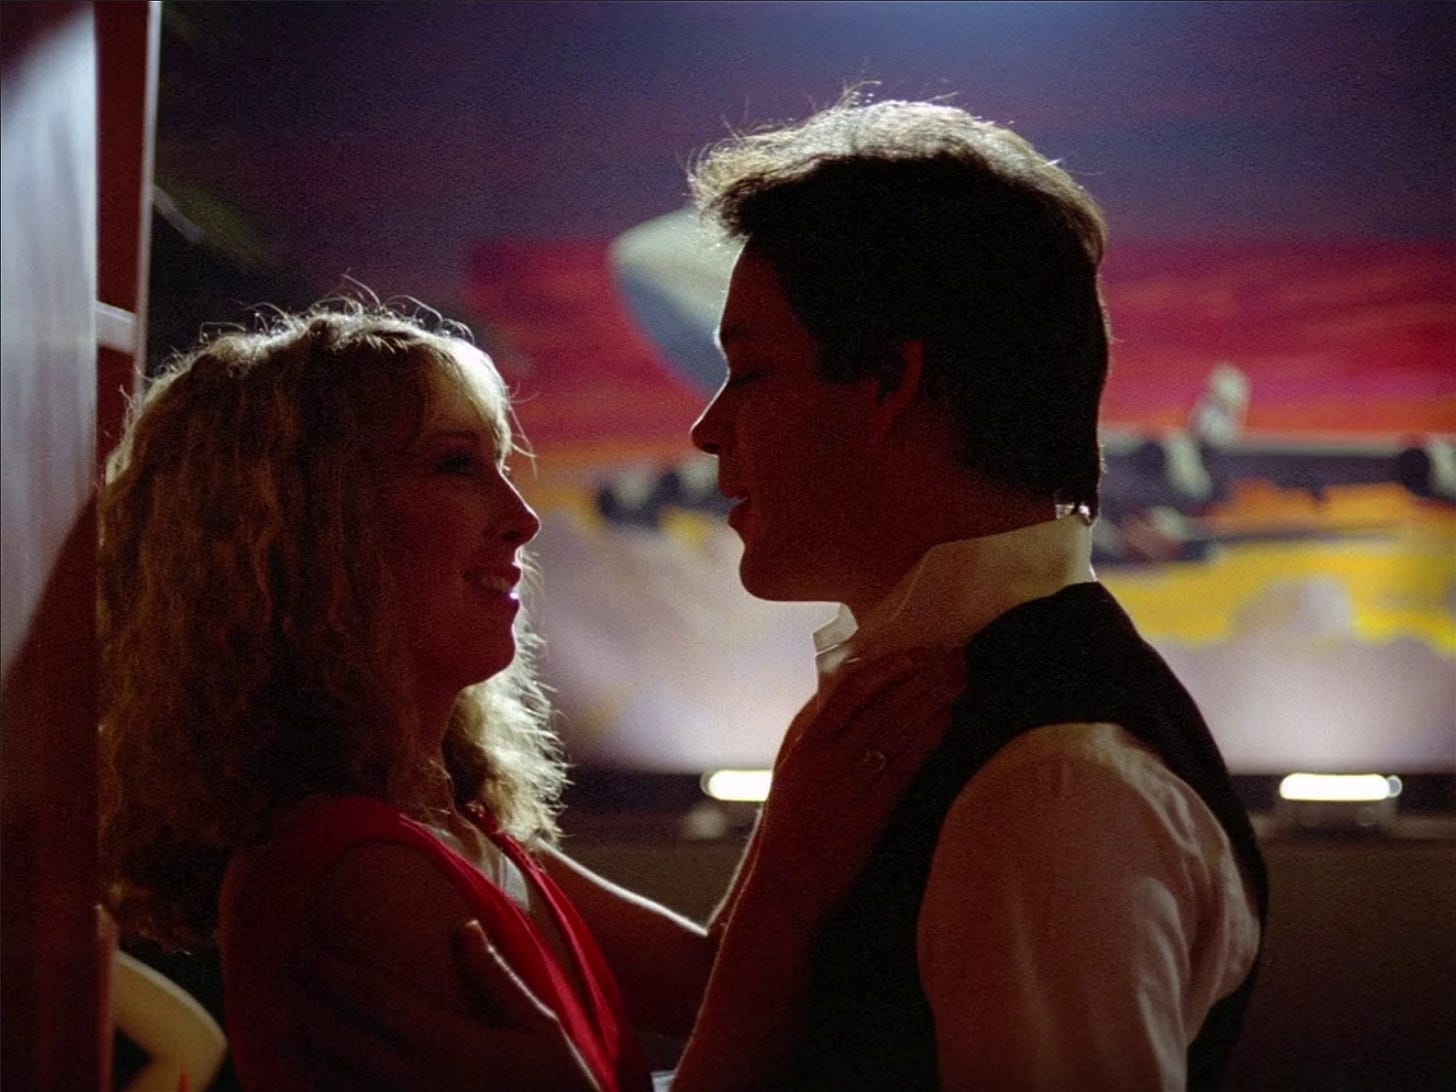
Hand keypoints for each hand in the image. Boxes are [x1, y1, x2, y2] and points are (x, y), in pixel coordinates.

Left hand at [296, 922, 601, 1091]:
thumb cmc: (556, 1076)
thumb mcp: (537, 1021)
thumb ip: (495, 976)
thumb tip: (463, 927)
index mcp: (451, 1043)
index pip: (379, 1000)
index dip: (340, 973)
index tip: (312, 949)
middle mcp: (422, 1078)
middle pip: (348, 1038)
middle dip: (313, 1004)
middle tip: (287, 974)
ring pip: (343, 1078)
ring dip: (313, 1045)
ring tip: (291, 1017)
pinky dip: (330, 1086)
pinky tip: (316, 1071)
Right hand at [748, 647, 967, 912]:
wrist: (782, 889)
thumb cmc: (792, 832)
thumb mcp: (795, 775)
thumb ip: (821, 740)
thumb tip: (854, 706)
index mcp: (803, 742)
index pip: (847, 689)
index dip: (887, 666)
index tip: (918, 651)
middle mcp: (820, 756)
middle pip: (879, 702)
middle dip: (921, 675)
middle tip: (956, 656)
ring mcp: (842, 783)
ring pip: (892, 727)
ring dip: (930, 698)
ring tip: (960, 679)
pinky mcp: (865, 814)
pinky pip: (900, 767)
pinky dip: (925, 740)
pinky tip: (947, 721)